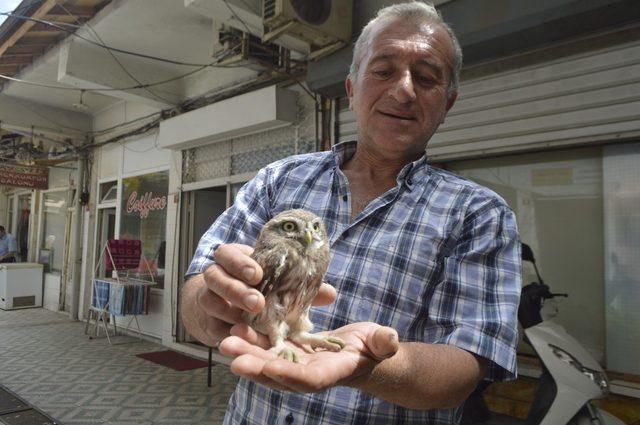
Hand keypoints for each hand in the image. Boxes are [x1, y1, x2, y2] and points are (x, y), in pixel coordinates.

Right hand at [182, 243, 337, 346]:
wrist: (224, 309)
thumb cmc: (257, 290)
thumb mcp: (276, 284)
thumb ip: (298, 287)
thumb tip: (329, 293)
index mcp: (233, 260)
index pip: (228, 253)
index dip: (240, 262)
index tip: (257, 274)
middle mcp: (217, 276)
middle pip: (215, 275)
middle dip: (235, 288)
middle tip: (257, 302)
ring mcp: (208, 298)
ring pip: (208, 299)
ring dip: (227, 309)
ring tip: (247, 321)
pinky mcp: (206, 322)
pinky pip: (210, 325)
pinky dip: (223, 330)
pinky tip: (238, 335)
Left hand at [219, 321, 398, 392]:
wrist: (364, 353)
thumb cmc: (376, 347)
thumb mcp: (382, 343)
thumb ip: (385, 343)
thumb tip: (390, 339)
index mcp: (332, 372)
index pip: (309, 379)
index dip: (290, 375)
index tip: (271, 367)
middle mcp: (309, 374)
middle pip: (279, 375)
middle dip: (256, 367)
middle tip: (233, 357)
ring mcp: (297, 365)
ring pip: (267, 363)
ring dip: (246, 354)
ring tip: (225, 341)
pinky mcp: (290, 353)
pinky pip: (267, 350)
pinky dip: (251, 342)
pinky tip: (234, 328)